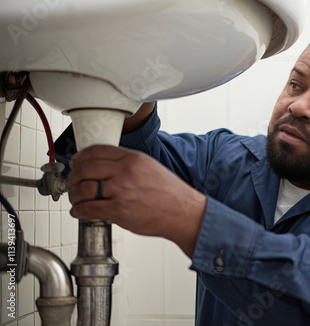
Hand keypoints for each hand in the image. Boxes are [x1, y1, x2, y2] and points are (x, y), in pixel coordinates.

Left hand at [66, 145, 206, 256]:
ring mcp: (121, 191)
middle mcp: (126, 171)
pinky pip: (89, 208)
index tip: (77, 162)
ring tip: (76, 199)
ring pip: (84, 188)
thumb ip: (128, 165)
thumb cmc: (170, 194)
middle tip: (72, 182)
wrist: (183, 212)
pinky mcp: (119, 210)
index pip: (97, 151)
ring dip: (74, 195)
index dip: (81, 157)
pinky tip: (80, 212)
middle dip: (74, 176)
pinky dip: (79, 211)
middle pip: (86, 168)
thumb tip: (106, 167)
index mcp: (133, 158)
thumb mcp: (150, 168)